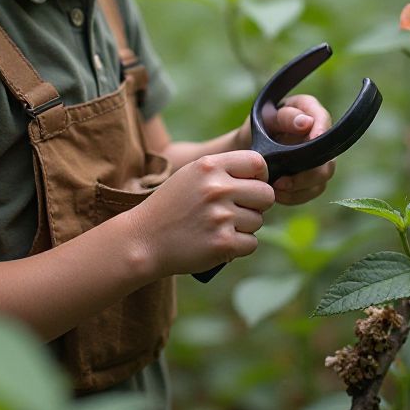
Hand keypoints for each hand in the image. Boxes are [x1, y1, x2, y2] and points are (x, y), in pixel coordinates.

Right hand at [130, 150, 273, 276]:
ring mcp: (221, 217)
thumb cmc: (171, 207)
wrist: (143, 240)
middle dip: (257, 204)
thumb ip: (223, 171)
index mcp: (209, 166)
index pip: (258, 162)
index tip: (251, 186)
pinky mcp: (223, 244)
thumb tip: (263, 177)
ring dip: (245, 227)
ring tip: (218, 227)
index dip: (260, 176)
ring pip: (259, 221)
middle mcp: (217, 188)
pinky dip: (239, 246)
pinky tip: (219, 243)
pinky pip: (252, 243)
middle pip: (266, 194)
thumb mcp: (191, 175)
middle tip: (237, 211)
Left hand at [238, 94, 336, 205]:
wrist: (248, 147)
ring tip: (276, 188)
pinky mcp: (312, 177)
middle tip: (282, 181)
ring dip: (299, 188)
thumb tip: (306, 123)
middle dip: (307, 174)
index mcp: (310, 111)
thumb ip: (285, 117)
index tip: (311, 141)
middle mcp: (320, 136)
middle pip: (328, 158)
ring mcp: (319, 158)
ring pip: (321, 179)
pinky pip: (311, 191)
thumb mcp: (266, 117)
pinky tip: (278, 194)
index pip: (324, 120)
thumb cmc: (258, 126)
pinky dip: (294, 196)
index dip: (320, 132)